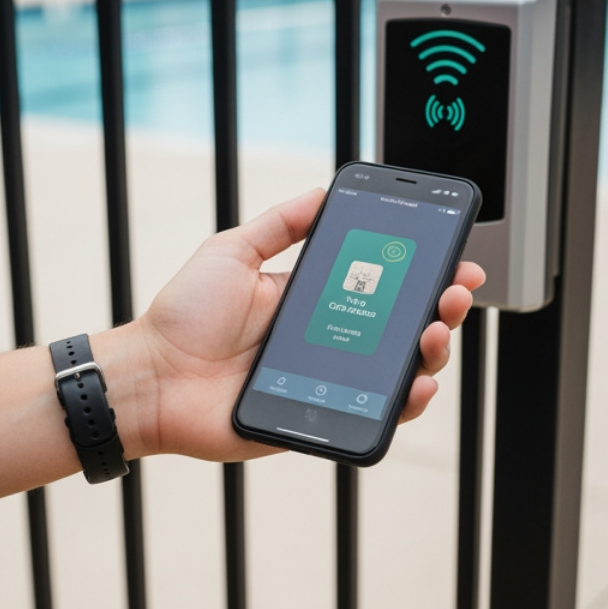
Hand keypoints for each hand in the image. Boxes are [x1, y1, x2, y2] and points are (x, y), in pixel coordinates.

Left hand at [125, 187, 484, 461]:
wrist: (151, 378)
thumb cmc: (183, 317)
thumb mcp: (233, 252)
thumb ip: (280, 223)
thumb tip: (323, 191)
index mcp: (319, 300)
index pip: (388, 285)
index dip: (427, 273)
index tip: (455, 259)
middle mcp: (336, 340)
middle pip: (409, 325)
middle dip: (445, 306)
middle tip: (453, 292)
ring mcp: (337, 380)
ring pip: (407, 368)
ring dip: (435, 349)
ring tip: (435, 330)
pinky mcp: (329, 417)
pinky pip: (383, 414)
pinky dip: (411, 401)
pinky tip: (419, 383)